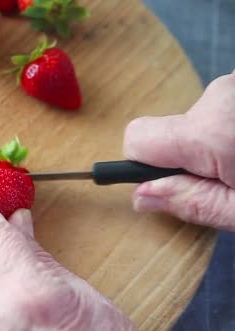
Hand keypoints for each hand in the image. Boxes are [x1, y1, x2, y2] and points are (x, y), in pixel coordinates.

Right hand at [124, 71, 234, 229]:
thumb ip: (191, 202)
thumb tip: (141, 196)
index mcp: (212, 132)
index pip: (137, 138)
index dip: (142, 165)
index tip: (160, 184)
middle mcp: (221, 96)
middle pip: (172, 131)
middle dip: (193, 157)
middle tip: (231, 181)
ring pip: (200, 120)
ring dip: (219, 142)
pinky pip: (222, 107)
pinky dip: (232, 127)